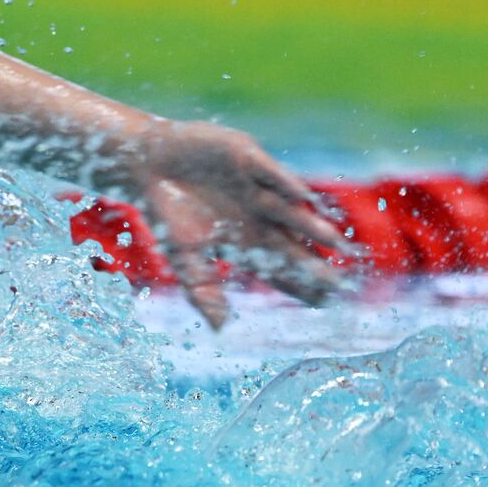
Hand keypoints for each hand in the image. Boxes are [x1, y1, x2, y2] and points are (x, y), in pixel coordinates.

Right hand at [125, 119, 353, 328]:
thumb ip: (202, 290)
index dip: (300, 285)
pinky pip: (270, 172)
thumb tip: (221, 328)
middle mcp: (259, 216)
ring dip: (311, 225)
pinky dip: (284, 183)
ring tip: (335, 240)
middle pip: (293, 242)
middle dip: (315, 262)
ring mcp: (256, 188)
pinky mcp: (248, 158)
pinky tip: (302, 196)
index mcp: (246, 241)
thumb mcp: (183, 256)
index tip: (323, 304)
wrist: (146, 163)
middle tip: (341, 282)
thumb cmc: (165, 211)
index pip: (280, 267)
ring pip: (289, 210)